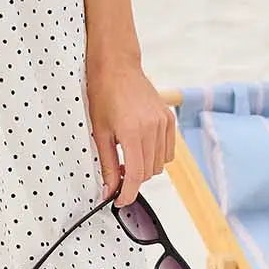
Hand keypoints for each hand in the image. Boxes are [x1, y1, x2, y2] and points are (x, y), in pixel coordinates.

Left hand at [85, 55, 176, 206]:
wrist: (117, 67)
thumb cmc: (103, 95)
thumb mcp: (99, 132)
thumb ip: (106, 164)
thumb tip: (109, 189)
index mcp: (132, 133)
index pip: (135, 176)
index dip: (127, 194)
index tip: (120, 201)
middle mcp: (152, 129)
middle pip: (148, 172)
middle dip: (132, 179)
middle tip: (117, 172)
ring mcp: (164, 123)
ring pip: (159, 164)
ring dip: (144, 167)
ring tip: (127, 155)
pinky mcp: (169, 119)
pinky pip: (167, 151)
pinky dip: (155, 155)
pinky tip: (140, 146)